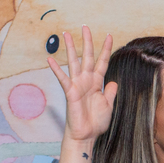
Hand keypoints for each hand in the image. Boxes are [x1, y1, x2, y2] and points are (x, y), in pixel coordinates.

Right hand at [48, 26, 117, 143]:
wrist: (87, 135)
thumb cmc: (96, 122)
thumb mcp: (108, 106)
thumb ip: (110, 93)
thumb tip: (113, 82)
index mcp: (97, 83)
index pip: (102, 62)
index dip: (105, 49)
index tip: (109, 36)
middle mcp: (87, 81)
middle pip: (87, 57)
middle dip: (87, 42)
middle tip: (85, 27)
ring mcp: (78, 85)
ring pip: (74, 62)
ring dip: (70, 48)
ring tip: (66, 33)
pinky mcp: (70, 92)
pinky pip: (63, 79)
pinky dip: (56, 69)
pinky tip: (50, 59)